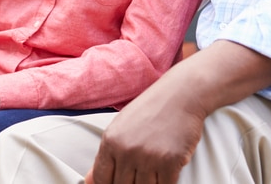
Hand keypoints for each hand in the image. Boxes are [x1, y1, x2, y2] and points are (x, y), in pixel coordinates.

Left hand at [86, 41, 270, 183]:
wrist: (181, 94)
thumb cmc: (152, 109)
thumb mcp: (121, 126)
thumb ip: (106, 155)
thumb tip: (89, 181)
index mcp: (111, 141)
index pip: (102, 179)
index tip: (119, 181)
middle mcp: (127, 150)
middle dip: (132, 182)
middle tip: (141, 170)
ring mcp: (148, 157)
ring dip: (150, 182)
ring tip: (154, 167)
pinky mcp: (170, 162)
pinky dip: (166, 182)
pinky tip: (167, 170)